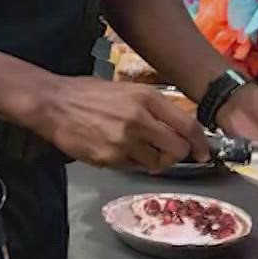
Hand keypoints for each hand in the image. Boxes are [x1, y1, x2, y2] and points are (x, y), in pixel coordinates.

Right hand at [32, 77, 210, 171]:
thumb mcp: (127, 91)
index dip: (201, 142)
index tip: (204, 152)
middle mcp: (140, 118)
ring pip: (158, 162)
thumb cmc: (89, 94)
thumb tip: (176, 128)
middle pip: (178, 148)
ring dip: (153, 161)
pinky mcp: (111, 157)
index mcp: (147, 97)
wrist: (53, 104)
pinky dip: (132, 163)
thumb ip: (152, 108)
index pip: (188, 125)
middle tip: (167, 153)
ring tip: (137, 150)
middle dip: (177, 155)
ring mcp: (125, 140)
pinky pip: (134, 167)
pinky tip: (118, 151)